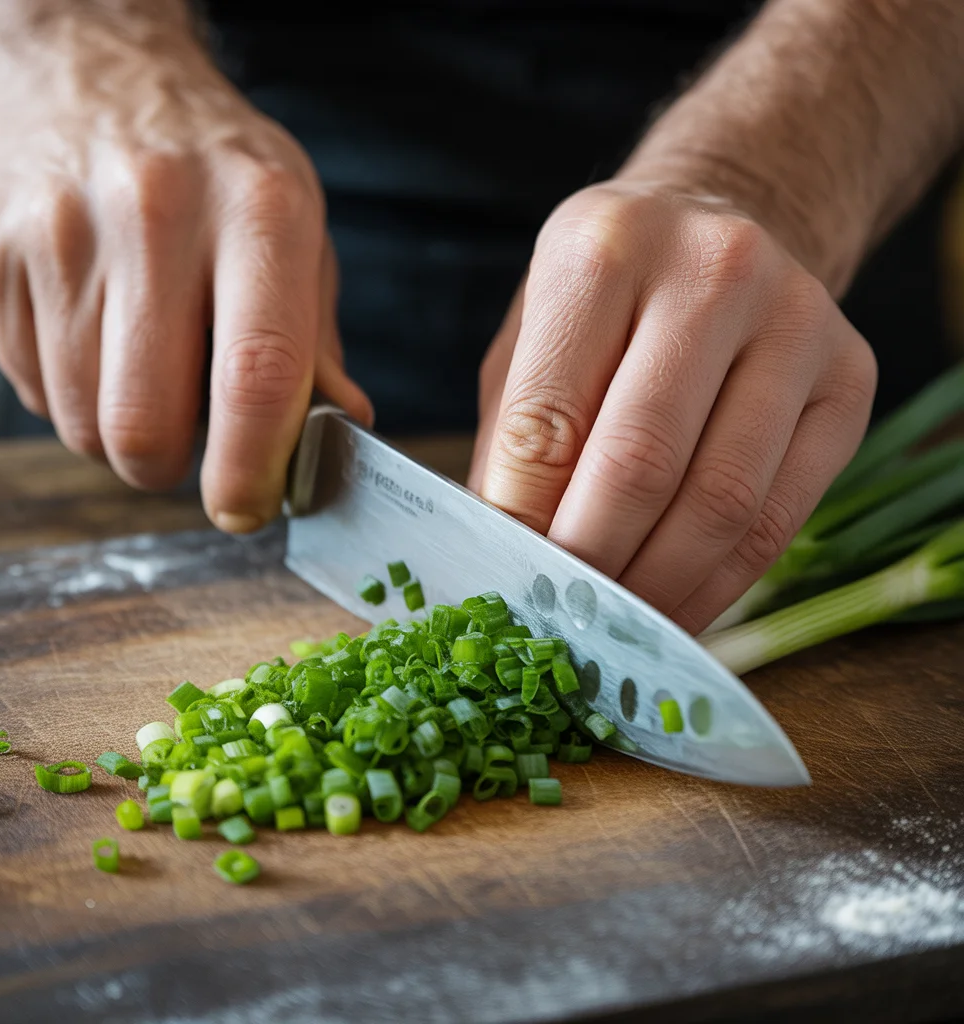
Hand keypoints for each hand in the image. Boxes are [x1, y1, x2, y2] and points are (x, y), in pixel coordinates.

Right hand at [0, 15, 370, 532]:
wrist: (94, 75)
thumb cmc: (217, 174)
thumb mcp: (297, 234)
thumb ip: (316, 342)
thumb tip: (343, 432)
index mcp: (255, 211)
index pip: (257, 372)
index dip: (251, 467)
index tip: (247, 508)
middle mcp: (151, 213)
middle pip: (145, 424)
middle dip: (169, 467)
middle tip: (189, 442)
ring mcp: (54, 230)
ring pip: (79, 424)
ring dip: (119, 432)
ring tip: (143, 368)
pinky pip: (30, 389)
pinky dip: (70, 393)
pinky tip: (94, 334)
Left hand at [469, 182, 876, 633]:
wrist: (736, 218)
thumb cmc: (610, 295)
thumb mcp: (533, 335)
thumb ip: (516, 439)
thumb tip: (505, 558)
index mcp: (604, 249)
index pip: (547, 421)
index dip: (521, 524)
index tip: (505, 582)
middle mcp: (712, 271)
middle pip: (640, 464)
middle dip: (591, 564)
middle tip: (558, 617)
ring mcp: (797, 322)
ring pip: (722, 502)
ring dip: (658, 589)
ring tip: (614, 628)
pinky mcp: (850, 381)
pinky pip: (781, 518)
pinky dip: (719, 585)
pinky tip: (677, 610)